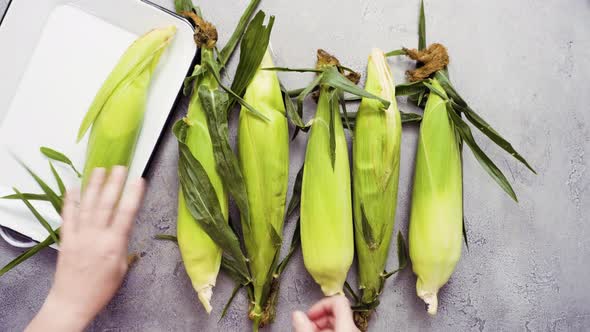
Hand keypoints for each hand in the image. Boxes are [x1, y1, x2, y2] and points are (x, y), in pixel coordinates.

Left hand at [26, 167, 145, 331]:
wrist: (73, 301)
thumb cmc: (102, 288)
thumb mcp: (121, 268)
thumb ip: (122, 245)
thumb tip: (123, 228)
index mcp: (114, 245)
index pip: (126, 214)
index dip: (133, 195)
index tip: (139, 179)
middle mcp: (96, 236)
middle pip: (106, 204)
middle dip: (114, 184)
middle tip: (120, 167)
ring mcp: (79, 235)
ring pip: (87, 205)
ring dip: (94, 186)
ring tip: (99, 170)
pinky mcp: (65, 238)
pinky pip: (67, 216)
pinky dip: (70, 201)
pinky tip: (73, 188)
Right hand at [292, 295, 359, 331]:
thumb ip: (304, 326)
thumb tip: (297, 314)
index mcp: (347, 325)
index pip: (338, 301)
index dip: (321, 304)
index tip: (310, 313)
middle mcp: (354, 328)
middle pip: (337, 311)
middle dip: (319, 316)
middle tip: (307, 326)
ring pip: (338, 322)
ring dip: (323, 325)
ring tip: (311, 331)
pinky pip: (341, 329)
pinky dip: (330, 331)